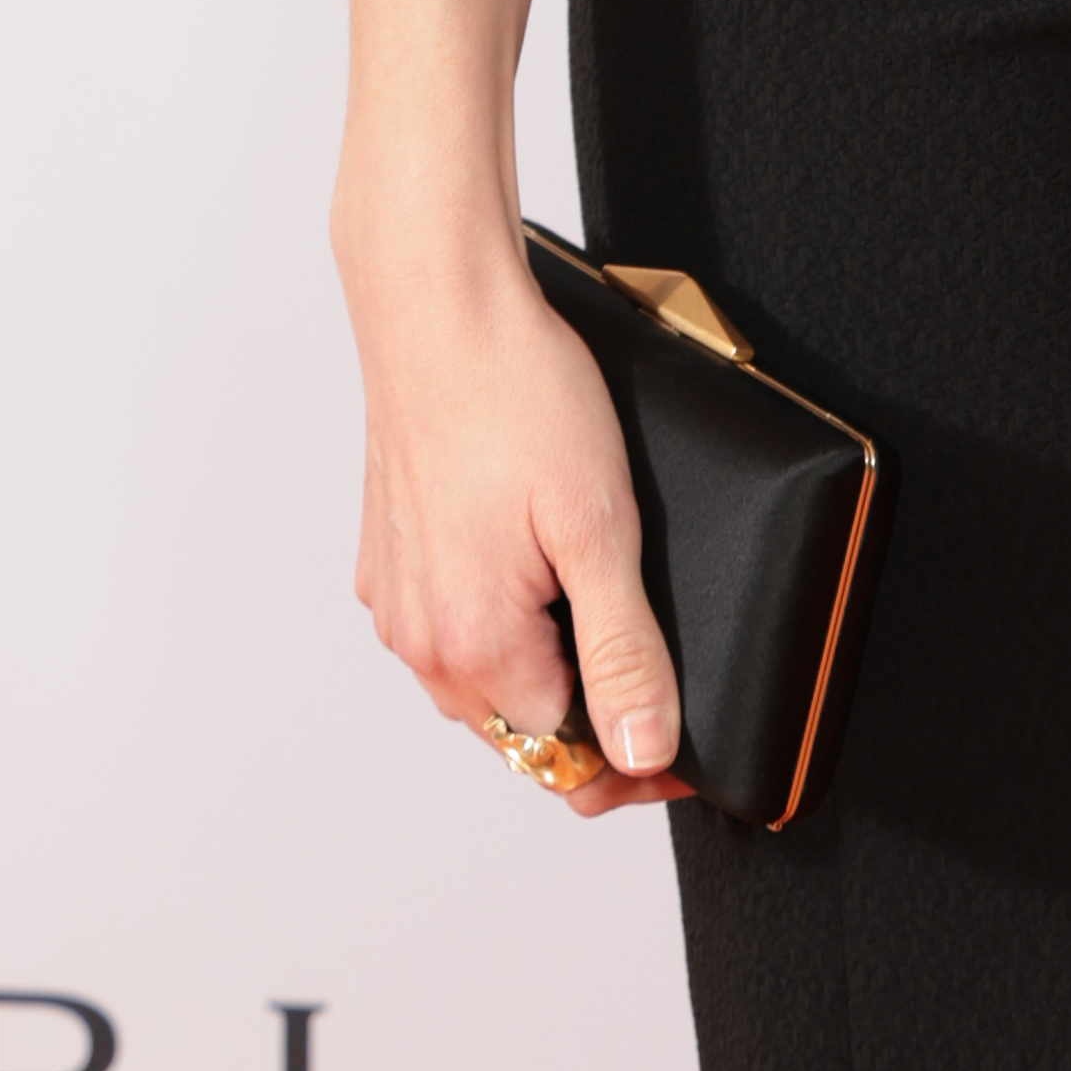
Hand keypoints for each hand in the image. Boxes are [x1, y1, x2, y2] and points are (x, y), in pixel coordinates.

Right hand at [338, 205, 687, 812]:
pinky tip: (537, 569)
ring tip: (602, 615)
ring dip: (543, 670)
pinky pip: (450, 627)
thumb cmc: (518, 398)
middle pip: (519, 732)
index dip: (633, 754)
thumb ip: (624, 649)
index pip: (563, 756)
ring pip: (482, 684)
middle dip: (589, 719)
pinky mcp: (389, 563)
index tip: (681, 743)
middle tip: (658, 681)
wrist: (441, 313)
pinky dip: (499, 621)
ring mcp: (398, 603)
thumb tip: (641, 748)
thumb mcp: (600, 528)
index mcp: (475, 647)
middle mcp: (422, 642)